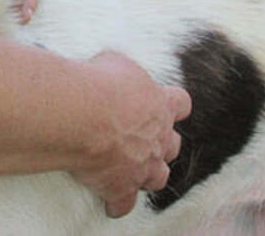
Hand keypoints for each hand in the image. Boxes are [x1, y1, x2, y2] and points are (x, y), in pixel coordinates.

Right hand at [72, 52, 191, 218]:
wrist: (83, 114)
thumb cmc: (98, 83)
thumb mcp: (114, 61)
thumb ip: (123, 70)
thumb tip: (115, 69)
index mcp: (160, 105)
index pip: (180, 103)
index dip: (172, 105)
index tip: (162, 104)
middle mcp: (158, 138)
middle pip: (172, 145)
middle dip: (160, 142)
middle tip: (142, 137)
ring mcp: (142, 165)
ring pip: (157, 177)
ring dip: (148, 174)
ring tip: (134, 171)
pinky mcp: (121, 187)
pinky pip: (123, 203)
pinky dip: (117, 204)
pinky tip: (110, 203)